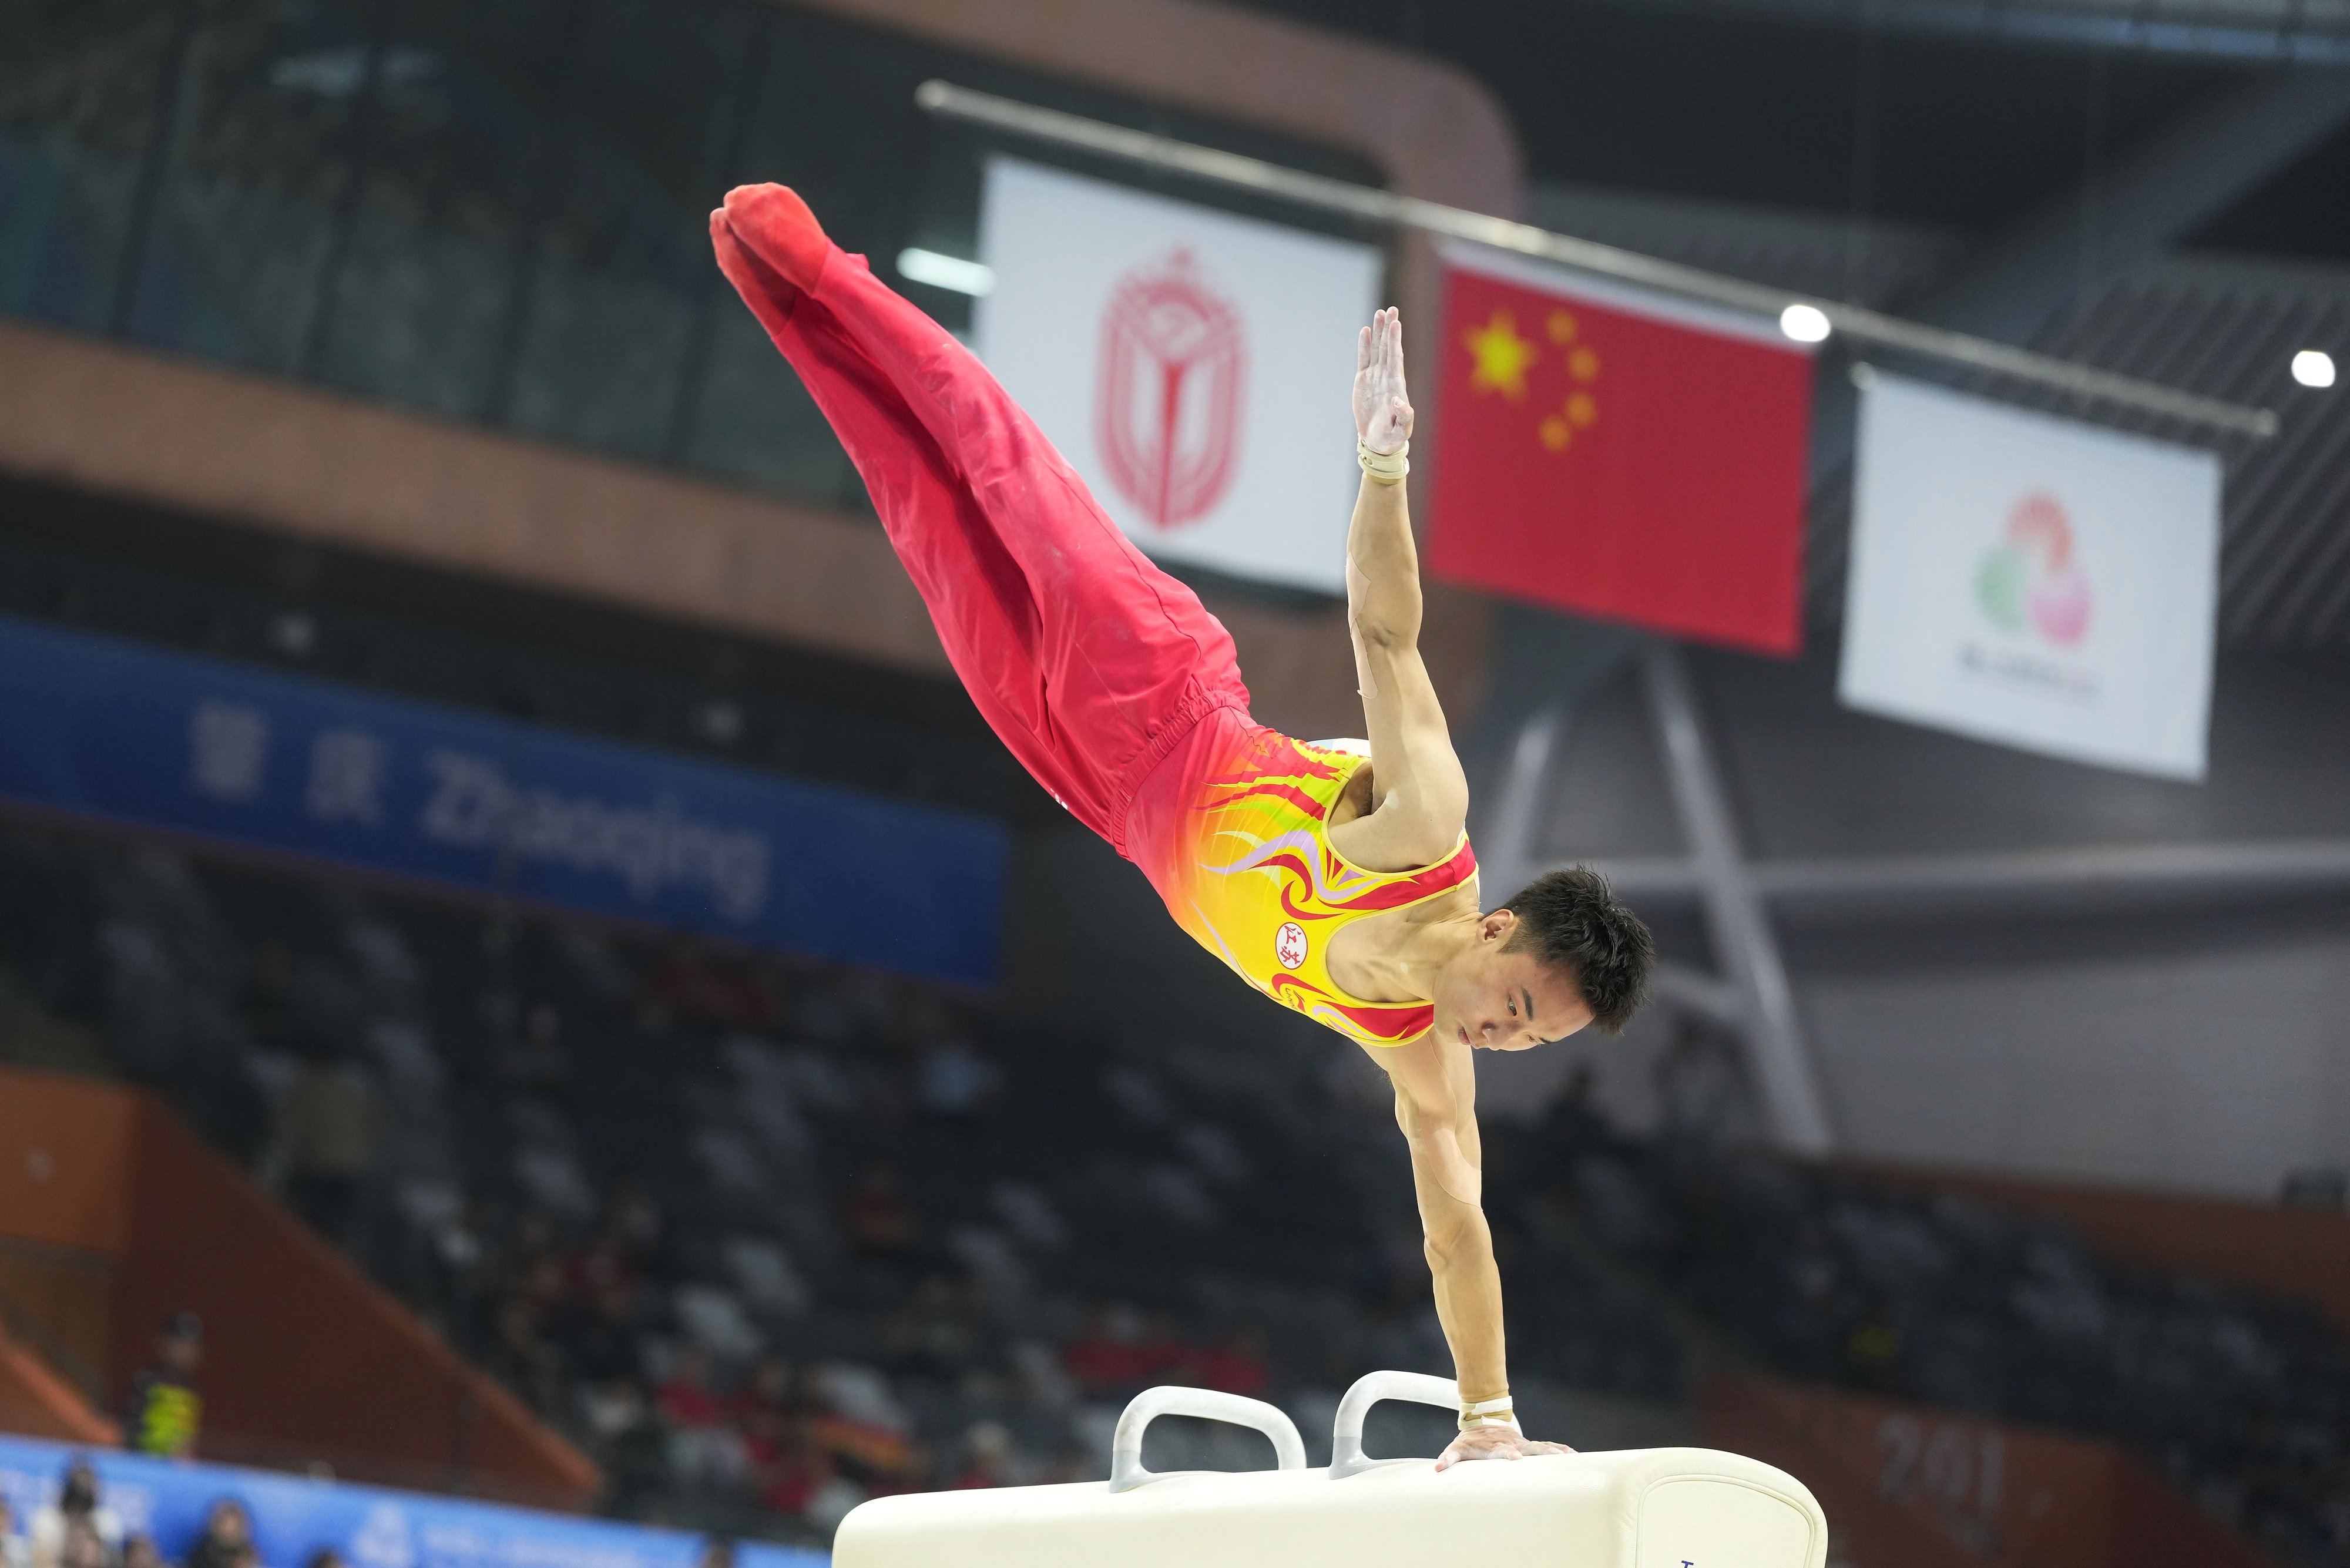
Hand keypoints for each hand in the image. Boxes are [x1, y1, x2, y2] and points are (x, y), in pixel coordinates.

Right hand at [1354, 306, 1414, 454]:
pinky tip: (1365, 331)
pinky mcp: (1363, 380)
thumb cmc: (1393, 437)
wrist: (1379, 441)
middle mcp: (1387, 376)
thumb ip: (1403, 417)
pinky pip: (1364, 359)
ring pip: (1376, 349)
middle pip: (1388, 348)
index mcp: (1396, 385)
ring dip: (1378, 332)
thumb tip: (1399, 402)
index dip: (1395, 341)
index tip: (1396, 324)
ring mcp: (1375, 377)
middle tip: (1390, 309)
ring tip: (1379, 313)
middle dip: (1389, 329)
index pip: (1396, 358)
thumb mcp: (1401, 430)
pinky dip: (1364, 345)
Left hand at [1434, 1425, 1576, 1470]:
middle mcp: (1512, 1445)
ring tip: (1572, 1458)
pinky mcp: (1529, 1446)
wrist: (1482, 1421)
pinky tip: (1575, 1456)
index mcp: (1495, 1447)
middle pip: (1528, 1448)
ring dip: (1555, 1452)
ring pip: (1541, 1447)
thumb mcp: (1457, 1447)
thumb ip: (1449, 1457)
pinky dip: (1561, 1450)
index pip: (1502, 1451)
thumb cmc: (1469, 1441)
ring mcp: (1522, 1444)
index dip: (1509, 1454)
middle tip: (1557, 1458)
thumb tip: (1438, 1467)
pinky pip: (1547, 1447)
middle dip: (1542, 1453)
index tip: (1517, 1458)